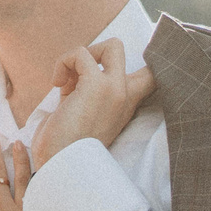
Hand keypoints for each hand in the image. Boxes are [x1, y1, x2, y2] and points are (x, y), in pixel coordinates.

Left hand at [33, 39, 156, 163]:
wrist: (59, 165)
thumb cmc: (63, 144)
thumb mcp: (81, 112)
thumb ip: (86, 89)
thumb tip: (76, 68)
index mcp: (126, 105)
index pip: (154, 77)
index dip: (142, 61)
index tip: (104, 68)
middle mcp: (127, 96)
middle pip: (127, 51)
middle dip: (97, 51)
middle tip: (77, 74)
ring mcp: (116, 90)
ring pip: (112, 45)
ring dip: (77, 57)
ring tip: (64, 82)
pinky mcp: (98, 86)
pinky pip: (80, 53)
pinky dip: (63, 62)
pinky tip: (57, 84)